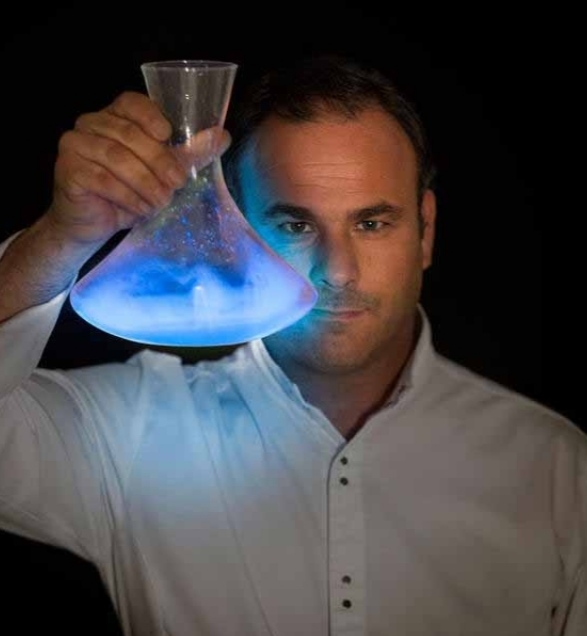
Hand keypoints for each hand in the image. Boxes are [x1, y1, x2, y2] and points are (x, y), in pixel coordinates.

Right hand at [46, 91, 230, 246]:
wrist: (93, 224)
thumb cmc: (128, 193)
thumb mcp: (162, 172)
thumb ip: (189, 153)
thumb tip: (223, 136)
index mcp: (114, 116)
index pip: (132, 103)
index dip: (151, 116)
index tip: (167, 136)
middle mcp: (90, 124)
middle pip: (128, 134)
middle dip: (158, 161)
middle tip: (177, 183)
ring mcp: (75, 144)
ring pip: (117, 158)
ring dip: (145, 182)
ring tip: (161, 201)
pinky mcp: (68, 170)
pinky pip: (102, 180)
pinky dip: (127, 196)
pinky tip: (141, 209)